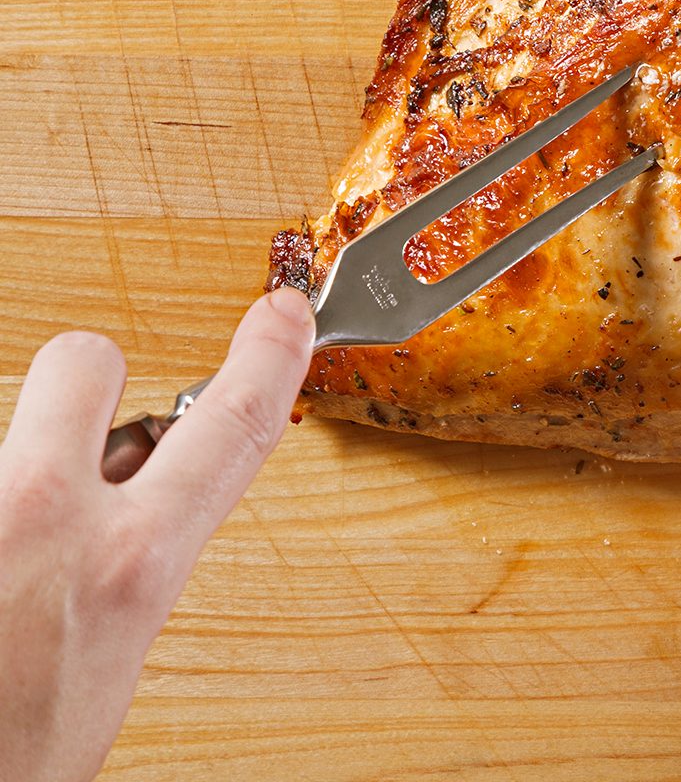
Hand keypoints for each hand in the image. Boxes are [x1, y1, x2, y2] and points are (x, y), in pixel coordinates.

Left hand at [0, 288, 315, 781]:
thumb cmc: (11, 757)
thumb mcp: (112, 660)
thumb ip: (128, 568)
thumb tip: (131, 509)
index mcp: (126, 566)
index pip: (231, 430)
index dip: (269, 358)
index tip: (281, 313)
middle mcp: (39, 517)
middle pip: (83, 361)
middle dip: (90, 381)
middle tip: (81, 432)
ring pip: (2, 432)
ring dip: (10, 473)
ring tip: (6, 549)